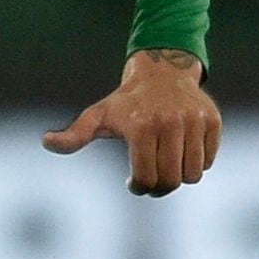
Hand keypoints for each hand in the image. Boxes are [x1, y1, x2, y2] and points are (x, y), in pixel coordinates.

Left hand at [45, 48, 220, 194]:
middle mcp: (170, 122)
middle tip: (151, 181)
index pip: (145, 178)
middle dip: (159, 188)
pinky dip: (197, 163)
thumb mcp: (97, 116)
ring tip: (166, 165)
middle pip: (171, 180)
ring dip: (179, 177)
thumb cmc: (126, 102)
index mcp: (141, 126)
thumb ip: (74, 135)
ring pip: (193, 174)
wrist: (162, 70)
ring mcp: (194, 120)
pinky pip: (209, 160)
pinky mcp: (213, 120)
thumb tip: (46, 142)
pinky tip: (182, 151)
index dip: (138, 188)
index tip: (132, 183)